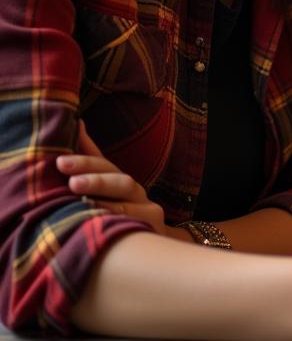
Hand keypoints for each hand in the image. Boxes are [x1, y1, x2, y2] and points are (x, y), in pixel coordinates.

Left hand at [57, 123, 186, 240]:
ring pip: (128, 205)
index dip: (84, 162)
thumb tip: (78, 123)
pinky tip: (99, 226)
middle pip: (120, 182)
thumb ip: (91, 159)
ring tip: (84, 203)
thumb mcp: (105, 187)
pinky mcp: (152, 229)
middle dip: (96, 181)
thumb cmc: (119, 215)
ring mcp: (148, 211)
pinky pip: (132, 227)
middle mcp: (137, 193)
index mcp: (121, 182)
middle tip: (72, 182)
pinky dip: (115, 225)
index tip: (60, 162)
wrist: (150, 246)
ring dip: (106, 204)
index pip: (104, 167)